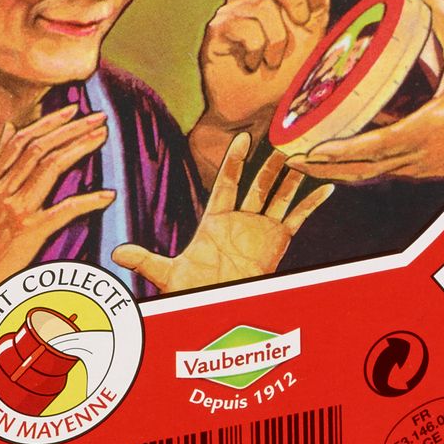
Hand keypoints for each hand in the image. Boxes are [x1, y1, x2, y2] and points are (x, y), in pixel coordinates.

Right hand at [0, 105, 113, 292]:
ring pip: (50, 168)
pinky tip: (107, 194)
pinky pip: (63, 211)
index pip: (23, 141)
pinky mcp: (29, 232)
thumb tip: (10, 127)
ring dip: (79, 148)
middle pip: (40, 149)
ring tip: (101, 136)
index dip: (50, 122)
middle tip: (98, 117)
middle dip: (71, 129)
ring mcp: (15, 210)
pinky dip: (88, 201)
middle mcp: (2, 190)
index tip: (74, 109)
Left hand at [113, 132, 331, 292]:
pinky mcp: (278, 242)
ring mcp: (261, 229)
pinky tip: (327, 188)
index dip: (235, 160)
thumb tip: (117, 253)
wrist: (216, 306)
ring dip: (291, 177)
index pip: (227, 182)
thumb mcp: (168, 272)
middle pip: (258, 183)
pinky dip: (312, 203)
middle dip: (270, 163)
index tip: (243, 137)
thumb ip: (145, 259)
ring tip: (305, 152)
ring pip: (279, 196)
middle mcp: (241, 219)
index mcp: (216, 219)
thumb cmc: (194, 289)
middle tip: (283, 137)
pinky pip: (298, 218)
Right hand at [198, 0, 331, 133]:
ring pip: (263, 9)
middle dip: (295, 3)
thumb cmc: (284, 73)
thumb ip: (318, 5)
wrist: (258, 110)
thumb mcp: (312, 36)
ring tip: (270, 60)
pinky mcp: (216, 34)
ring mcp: (227, 14)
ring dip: (279, 41)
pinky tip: (252, 63)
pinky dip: (260, 51)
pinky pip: (246, 28)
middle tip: (299, 28)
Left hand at [286, 0, 443, 182]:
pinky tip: (347, 146)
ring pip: (368, 173)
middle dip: (321, 165)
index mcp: (421, 132)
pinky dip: (359, 163)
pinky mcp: (425, 167)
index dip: (334, 152)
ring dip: (336, 168)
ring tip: (306, 156)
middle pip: (357, 169)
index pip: (367, 148)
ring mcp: (419, 166)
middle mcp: (414, 157)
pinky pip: (383, 168)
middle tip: (289, 154)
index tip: (305, 150)